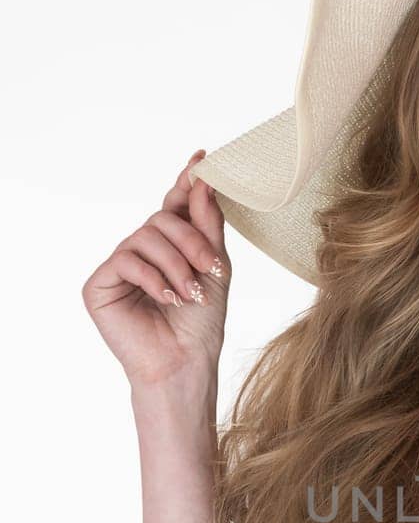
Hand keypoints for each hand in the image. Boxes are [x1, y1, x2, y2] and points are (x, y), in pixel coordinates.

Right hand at [82, 150, 229, 389]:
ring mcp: (118, 267)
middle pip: (162, 218)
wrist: (185, 363)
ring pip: (146, 236)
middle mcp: (141, 252)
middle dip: (192, 242)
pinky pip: (125, 259)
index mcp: (169, 247)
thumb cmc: (200, 324)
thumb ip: (207, 223)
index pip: (174, 206)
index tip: (202, 159)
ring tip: (189, 295)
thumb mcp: (214, 267)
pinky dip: (152, 277)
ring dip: (176, 265)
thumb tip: (202, 178)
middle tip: (212, 271)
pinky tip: (167, 299)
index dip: (185, 182)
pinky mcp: (99, 284)